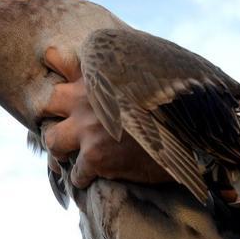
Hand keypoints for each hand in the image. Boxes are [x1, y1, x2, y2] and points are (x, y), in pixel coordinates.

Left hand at [38, 49, 171, 187]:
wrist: (192, 140)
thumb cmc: (173, 116)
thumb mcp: (149, 85)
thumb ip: (125, 79)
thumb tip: (123, 78)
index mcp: (101, 78)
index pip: (58, 59)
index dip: (53, 65)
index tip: (52, 68)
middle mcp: (89, 99)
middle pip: (47, 103)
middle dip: (52, 117)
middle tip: (64, 129)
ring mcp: (89, 127)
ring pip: (52, 140)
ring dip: (60, 152)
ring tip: (72, 157)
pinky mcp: (95, 155)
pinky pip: (76, 174)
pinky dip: (83, 179)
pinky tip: (95, 178)